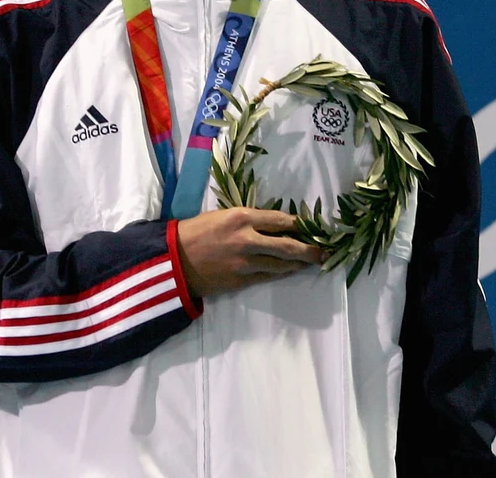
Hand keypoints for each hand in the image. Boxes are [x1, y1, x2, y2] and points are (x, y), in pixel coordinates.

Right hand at [176, 207, 322, 296]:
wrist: (173, 260)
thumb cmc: (196, 231)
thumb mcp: (223, 216)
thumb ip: (249, 219)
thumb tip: (274, 224)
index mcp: (242, 217)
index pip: (280, 220)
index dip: (299, 225)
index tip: (312, 226)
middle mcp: (247, 239)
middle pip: (287, 245)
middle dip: (308, 249)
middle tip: (322, 251)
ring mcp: (245, 262)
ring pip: (281, 264)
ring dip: (298, 263)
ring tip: (311, 262)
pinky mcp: (241, 280)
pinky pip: (267, 276)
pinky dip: (281, 273)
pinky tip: (290, 270)